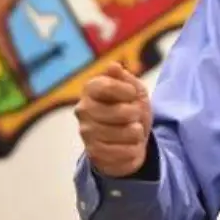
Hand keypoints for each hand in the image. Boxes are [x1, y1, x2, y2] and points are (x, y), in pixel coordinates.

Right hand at [74, 62, 152, 177]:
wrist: (131, 139)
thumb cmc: (131, 109)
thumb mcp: (134, 89)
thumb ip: (124, 78)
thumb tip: (112, 66)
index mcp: (91, 89)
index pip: (108, 87)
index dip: (128, 91)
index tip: (132, 94)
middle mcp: (83, 109)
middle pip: (121, 112)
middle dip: (136, 114)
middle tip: (133, 116)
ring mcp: (86, 132)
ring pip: (125, 133)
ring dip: (136, 133)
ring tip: (131, 131)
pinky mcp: (93, 153)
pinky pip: (124, 152)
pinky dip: (133, 149)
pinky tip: (128, 145)